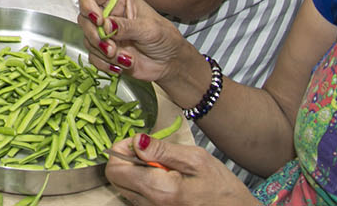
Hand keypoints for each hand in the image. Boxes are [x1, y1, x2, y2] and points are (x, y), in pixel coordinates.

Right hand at [75, 0, 193, 82]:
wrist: (169, 62)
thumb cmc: (164, 37)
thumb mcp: (149, 29)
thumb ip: (127, 26)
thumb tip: (106, 25)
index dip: (87, 3)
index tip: (98, 21)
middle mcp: (107, 12)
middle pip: (83, 17)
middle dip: (95, 36)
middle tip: (111, 48)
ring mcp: (104, 31)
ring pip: (87, 39)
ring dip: (103, 52)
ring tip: (124, 58)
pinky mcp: (103, 49)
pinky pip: (92, 55)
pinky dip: (104, 63)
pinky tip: (121, 65)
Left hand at [105, 134, 254, 205]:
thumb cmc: (221, 189)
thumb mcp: (196, 160)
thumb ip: (162, 149)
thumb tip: (136, 141)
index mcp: (159, 190)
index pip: (115, 169)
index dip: (123, 150)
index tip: (140, 144)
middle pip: (116, 179)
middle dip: (128, 160)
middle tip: (152, 153)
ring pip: (125, 187)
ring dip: (136, 173)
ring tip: (162, 168)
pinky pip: (137, 197)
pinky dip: (144, 184)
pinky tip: (165, 180)